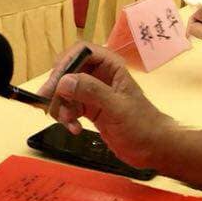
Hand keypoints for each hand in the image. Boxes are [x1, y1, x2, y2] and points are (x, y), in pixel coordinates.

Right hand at [48, 45, 188, 170]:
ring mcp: (93, 92)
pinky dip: (67, 117)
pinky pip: (69, 106)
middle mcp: (100, 76)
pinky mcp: (89, 108)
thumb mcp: (117, 107)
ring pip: (65, 90)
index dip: (66, 62)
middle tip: (48, 103)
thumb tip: (63, 81)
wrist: (153, 149)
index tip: (55, 82)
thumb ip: (91, 92)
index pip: (82, 52)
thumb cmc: (143, 125)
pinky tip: (74, 128)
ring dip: (61, 106)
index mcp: (111, 67)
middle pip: (68, 71)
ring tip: (68, 122)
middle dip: (57, 88)